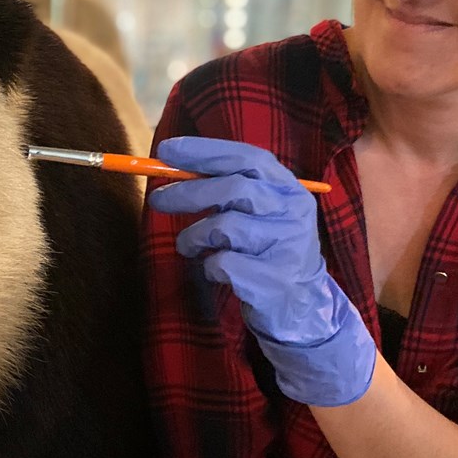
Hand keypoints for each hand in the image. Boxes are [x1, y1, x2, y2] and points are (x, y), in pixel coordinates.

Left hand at [148, 137, 374, 406]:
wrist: (300, 307)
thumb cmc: (265, 250)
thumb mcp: (258, 213)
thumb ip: (227, 188)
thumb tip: (170, 167)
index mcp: (289, 189)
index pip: (247, 158)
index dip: (205, 151)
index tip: (166, 150)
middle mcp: (293, 213)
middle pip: (234, 189)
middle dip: (188, 192)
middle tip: (157, 200)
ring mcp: (287, 247)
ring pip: (225, 227)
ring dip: (194, 236)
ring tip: (189, 245)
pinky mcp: (274, 281)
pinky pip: (224, 264)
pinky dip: (208, 266)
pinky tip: (215, 271)